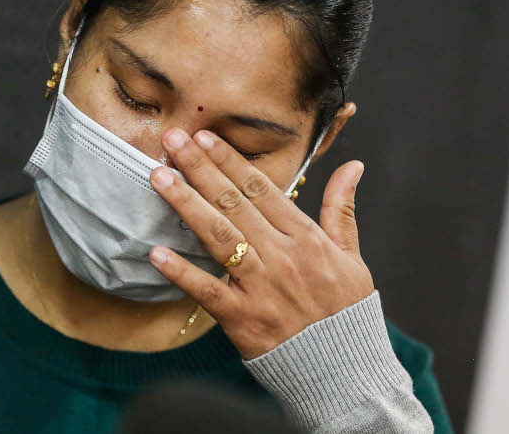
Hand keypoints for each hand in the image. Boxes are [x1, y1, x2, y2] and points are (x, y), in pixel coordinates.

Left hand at [148, 128, 373, 359]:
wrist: (345, 370)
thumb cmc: (345, 310)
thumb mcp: (351, 255)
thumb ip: (341, 208)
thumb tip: (352, 165)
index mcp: (306, 237)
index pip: (261, 188)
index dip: (230, 160)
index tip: (205, 136)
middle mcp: (282, 255)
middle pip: (233, 202)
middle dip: (200, 167)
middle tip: (172, 140)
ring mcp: (261, 286)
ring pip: (218, 236)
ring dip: (185, 204)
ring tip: (158, 177)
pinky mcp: (243, 318)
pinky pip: (207, 291)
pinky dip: (181, 272)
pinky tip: (156, 253)